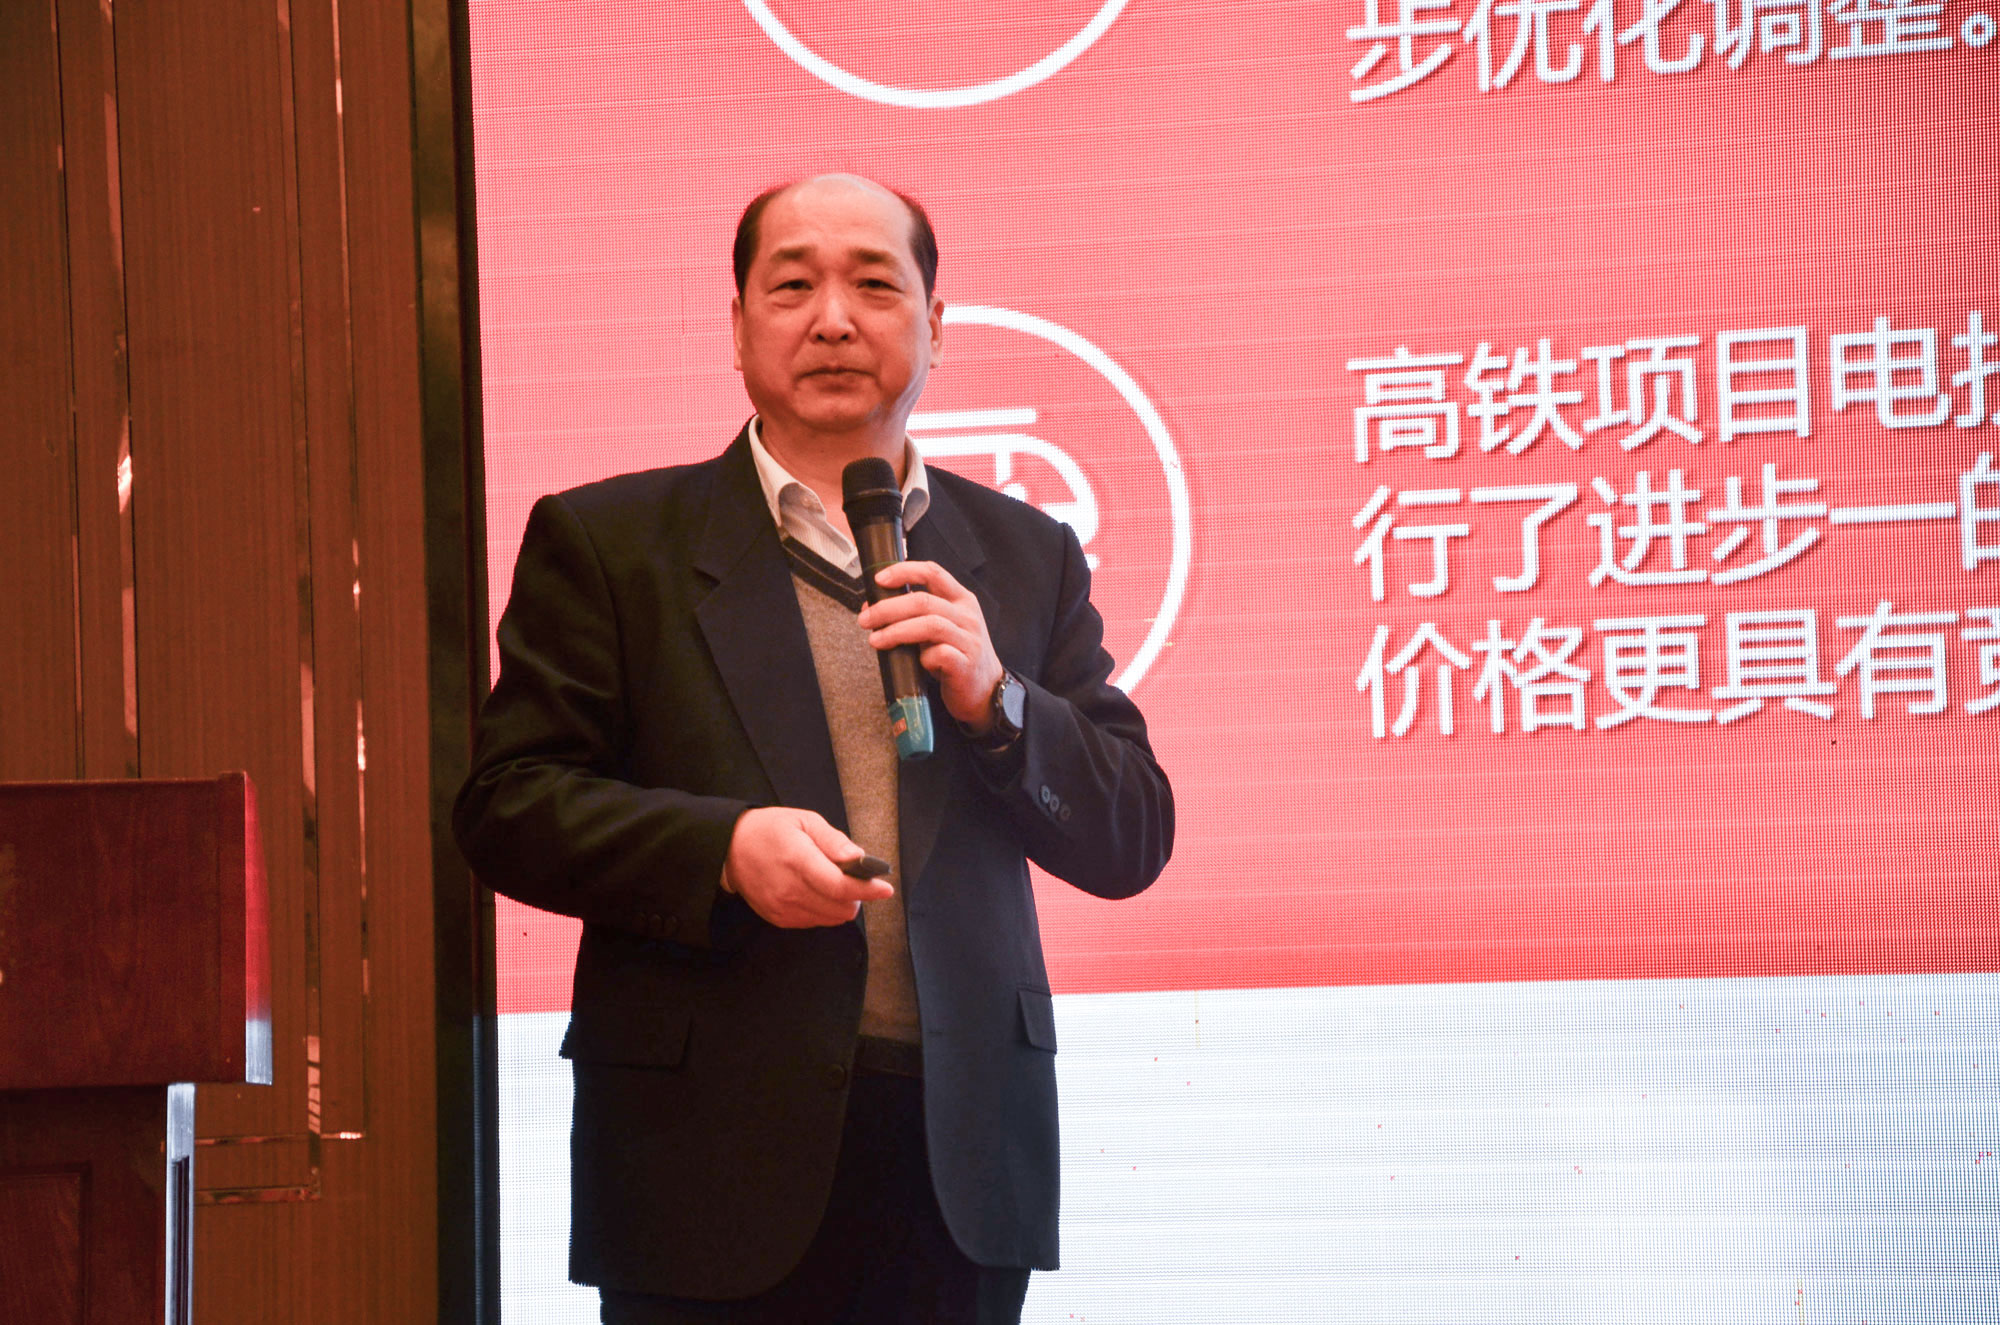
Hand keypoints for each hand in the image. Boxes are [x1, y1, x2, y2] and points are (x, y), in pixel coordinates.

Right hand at [722, 806, 891, 927]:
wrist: (730, 849)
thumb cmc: (771, 830)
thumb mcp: (805, 821)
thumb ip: (834, 841)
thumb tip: (859, 859)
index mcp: (797, 860)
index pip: (839, 886)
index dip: (867, 889)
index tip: (885, 888)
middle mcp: (789, 890)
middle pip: (840, 908)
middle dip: (856, 896)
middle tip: (853, 878)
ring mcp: (782, 908)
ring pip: (831, 919)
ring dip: (841, 905)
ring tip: (832, 883)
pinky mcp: (779, 919)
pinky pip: (815, 922)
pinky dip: (824, 910)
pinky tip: (816, 892)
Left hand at [856, 561, 1003, 734]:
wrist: (986, 689)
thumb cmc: (956, 654)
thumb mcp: (940, 627)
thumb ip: (914, 615)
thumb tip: (872, 607)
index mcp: (961, 599)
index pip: (933, 573)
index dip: (904, 571)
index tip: (879, 580)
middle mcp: (967, 616)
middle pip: (923, 601)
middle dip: (888, 608)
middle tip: (866, 619)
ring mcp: (969, 640)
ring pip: (930, 626)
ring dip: (896, 631)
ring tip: (876, 640)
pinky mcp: (966, 664)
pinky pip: (939, 654)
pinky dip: (923, 657)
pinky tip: (918, 663)